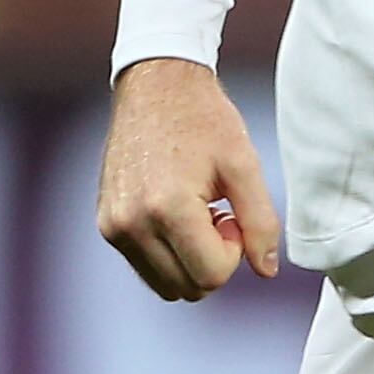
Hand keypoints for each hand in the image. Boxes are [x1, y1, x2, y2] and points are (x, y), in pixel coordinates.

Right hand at [97, 57, 282, 297]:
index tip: (231, 213)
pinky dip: (169, 253)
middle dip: (212, 260)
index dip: (234, 251)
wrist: (155, 85)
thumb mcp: (244, 164)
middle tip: (217, 213)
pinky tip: (178, 213)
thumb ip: (261, 222)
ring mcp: (113, 227)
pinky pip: (145, 266)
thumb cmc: (204, 119)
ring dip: (190, 261)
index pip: (211, 275)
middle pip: (188, 288)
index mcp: (168, 208)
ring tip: (198, 213)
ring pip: (166, 285)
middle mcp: (131, 224)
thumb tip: (267, 270)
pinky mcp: (106, 224)